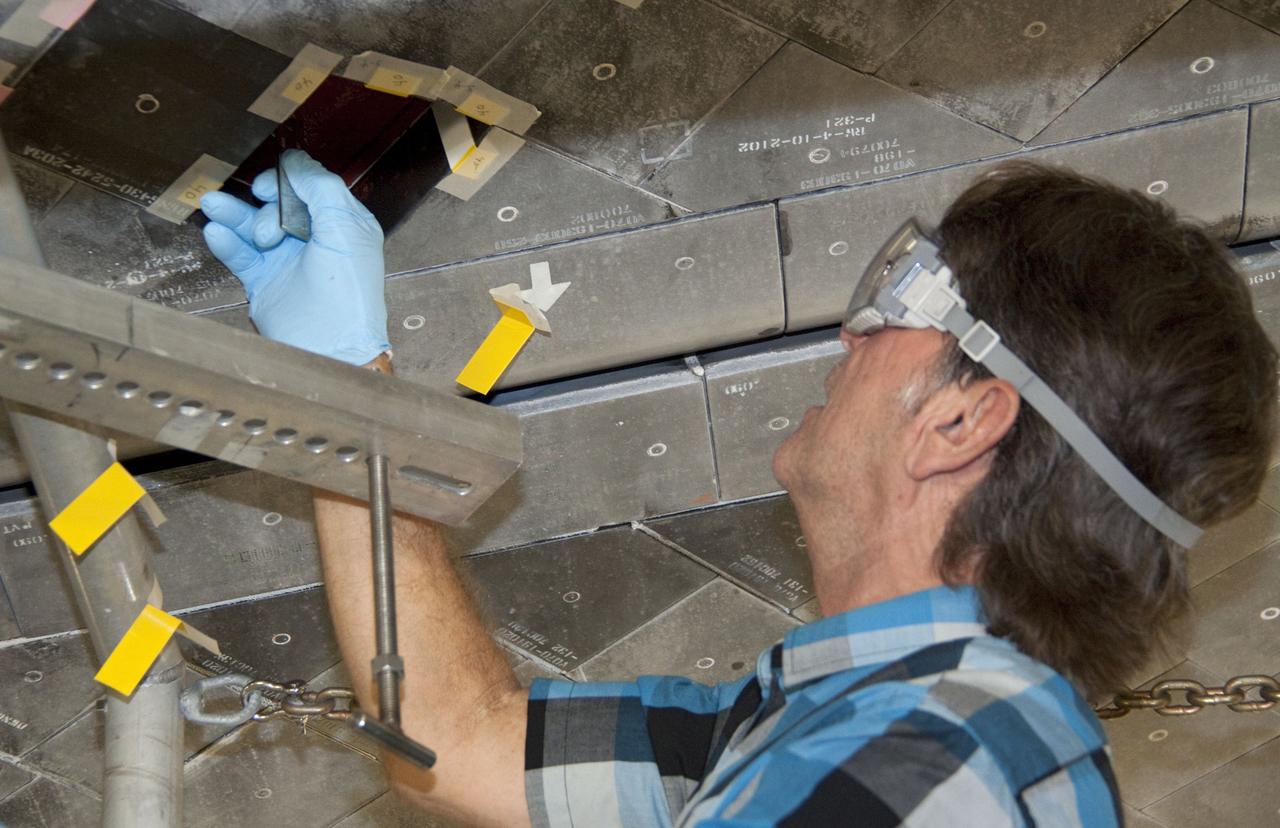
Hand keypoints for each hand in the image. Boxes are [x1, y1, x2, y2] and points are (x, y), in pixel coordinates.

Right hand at [199, 149, 390, 365]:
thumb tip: (296, 161)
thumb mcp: (344, 228)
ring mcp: (288, 260)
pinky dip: (227, 241)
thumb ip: (320, 188)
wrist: (330, 347)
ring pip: (253, 225)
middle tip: (266, 233)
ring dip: (233, 214)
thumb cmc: (348, 292)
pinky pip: (240, 253)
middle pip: (277, 203)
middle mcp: (315, 239)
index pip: (308, 187)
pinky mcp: (266, 281)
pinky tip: (216, 233)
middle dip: (264, 209)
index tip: (269, 189)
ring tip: (212, 205)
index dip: (286, 183)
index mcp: (341, 223)